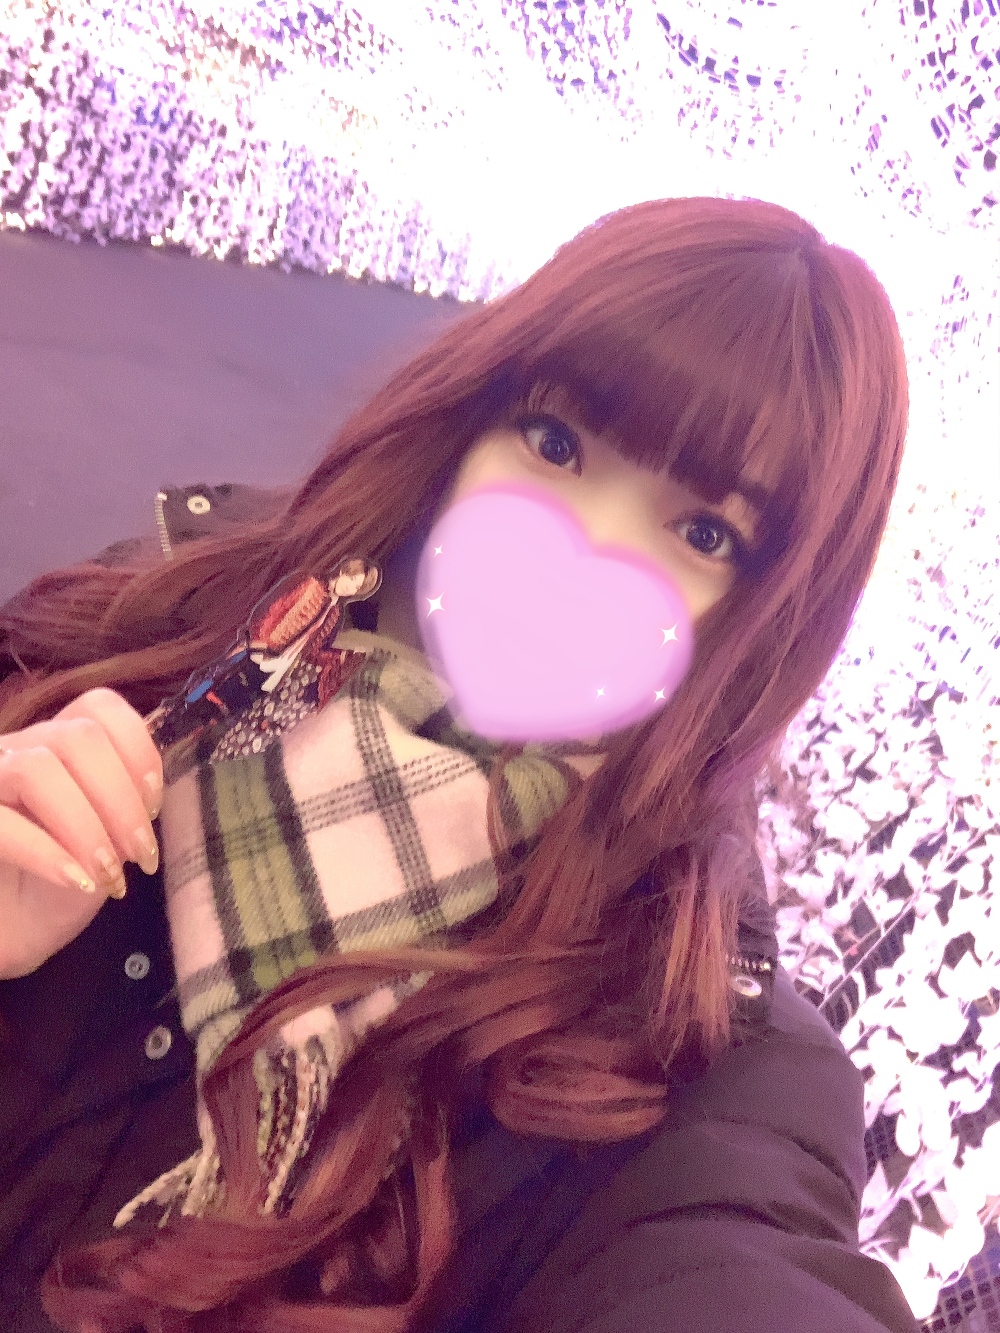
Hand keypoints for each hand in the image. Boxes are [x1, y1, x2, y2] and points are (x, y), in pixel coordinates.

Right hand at [0, 688, 162, 979]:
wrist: (8, 937)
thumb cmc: (54, 888)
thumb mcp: (105, 841)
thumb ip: (126, 802)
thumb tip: (155, 789)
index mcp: (56, 744)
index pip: (100, 707)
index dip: (138, 751)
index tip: (155, 807)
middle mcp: (17, 749)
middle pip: (78, 736)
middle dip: (121, 797)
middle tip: (140, 854)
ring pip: (36, 768)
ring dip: (87, 824)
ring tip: (109, 872)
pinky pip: (0, 821)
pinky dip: (47, 851)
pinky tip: (77, 881)